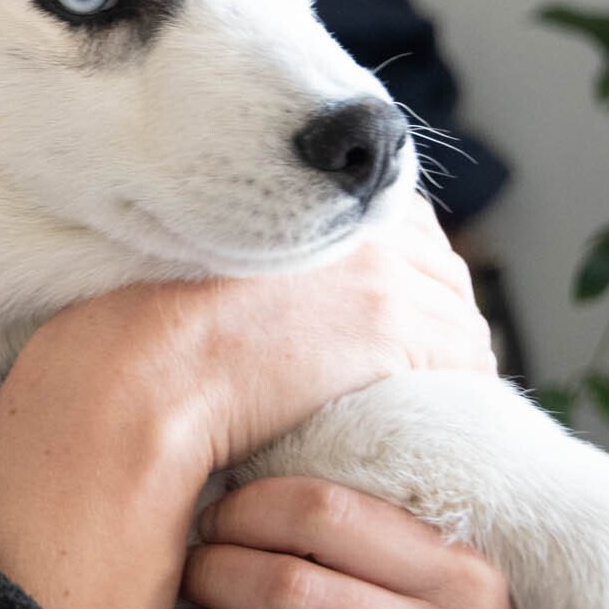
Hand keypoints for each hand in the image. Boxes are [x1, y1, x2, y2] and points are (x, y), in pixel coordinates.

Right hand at [0, 195, 494, 608]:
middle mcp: (349, 221)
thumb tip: (257, 290)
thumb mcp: (197, 257)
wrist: (145, 372)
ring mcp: (377, 273)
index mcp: (306, 193)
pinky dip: (464, 384)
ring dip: (454, 348)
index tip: (401, 302)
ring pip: (458, 310)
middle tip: (430, 355)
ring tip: (439, 390)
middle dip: (439, 304)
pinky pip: (461, 358)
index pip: (397, 219)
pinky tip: (450, 415)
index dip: (407, 263)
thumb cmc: (146, 328)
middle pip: (437, 261)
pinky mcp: (392, 330)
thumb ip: (249, 255)